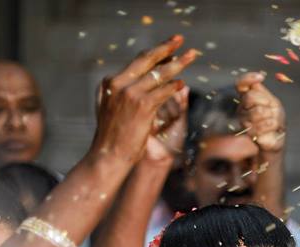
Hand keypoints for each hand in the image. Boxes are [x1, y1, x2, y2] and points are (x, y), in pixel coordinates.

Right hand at [91, 35, 199, 165]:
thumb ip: (124, 93)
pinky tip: (182, 83)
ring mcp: (129, 93)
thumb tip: (136, 82)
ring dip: (177, 64)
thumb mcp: (113, 108)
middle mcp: (118, 83)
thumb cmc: (114, 136)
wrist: (109, 155)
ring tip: (191, 55)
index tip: (168, 47)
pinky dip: (174, 87)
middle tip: (179, 39)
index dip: (155, 54)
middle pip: (146, 60)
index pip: (137, 62)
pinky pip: (163, 91)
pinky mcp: (142, 105)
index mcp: (110, 82)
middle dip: (165, 47)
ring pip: (158, 74)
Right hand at [235, 72, 285, 153]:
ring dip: (272, 116)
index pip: (241, 84)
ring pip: (258, 111)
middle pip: (250, 97)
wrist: (277, 136)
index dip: (247, 78)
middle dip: (266, 102)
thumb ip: (263, 91)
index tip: (260, 77)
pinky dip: (272, 126)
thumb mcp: (273, 102)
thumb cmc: (274, 118)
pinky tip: (272, 128)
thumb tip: (259, 76)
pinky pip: (263, 125)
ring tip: (273, 120)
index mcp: (247, 98)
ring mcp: (244, 122)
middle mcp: (242, 109)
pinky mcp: (250, 133)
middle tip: (272, 109)